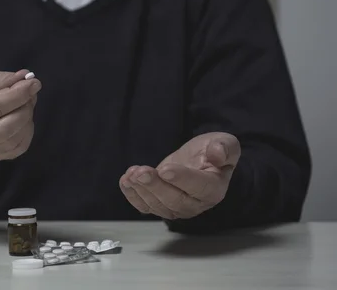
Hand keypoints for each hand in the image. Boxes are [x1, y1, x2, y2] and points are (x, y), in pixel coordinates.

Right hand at [0, 67, 41, 160]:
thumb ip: (0, 79)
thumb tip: (25, 79)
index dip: (18, 96)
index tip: (33, 84)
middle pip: (4, 129)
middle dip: (24, 110)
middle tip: (30, 95)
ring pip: (11, 143)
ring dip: (27, 122)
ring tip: (26, 106)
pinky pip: (15, 150)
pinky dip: (25, 134)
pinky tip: (22, 121)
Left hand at [119, 132, 240, 219]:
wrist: (197, 160)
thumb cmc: (211, 151)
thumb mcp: (224, 142)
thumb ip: (225, 148)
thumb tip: (218, 154)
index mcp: (214, 188)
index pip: (199, 187)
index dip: (182, 179)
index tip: (165, 170)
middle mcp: (196, 203)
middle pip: (174, 200)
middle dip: (155, 186)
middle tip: (142, 172)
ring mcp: (176, 207)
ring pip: (157, 205)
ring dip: (141, 189)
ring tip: (132, 173)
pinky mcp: (160, 205)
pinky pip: (144, 207)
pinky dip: (132, 195)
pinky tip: (126, 181)